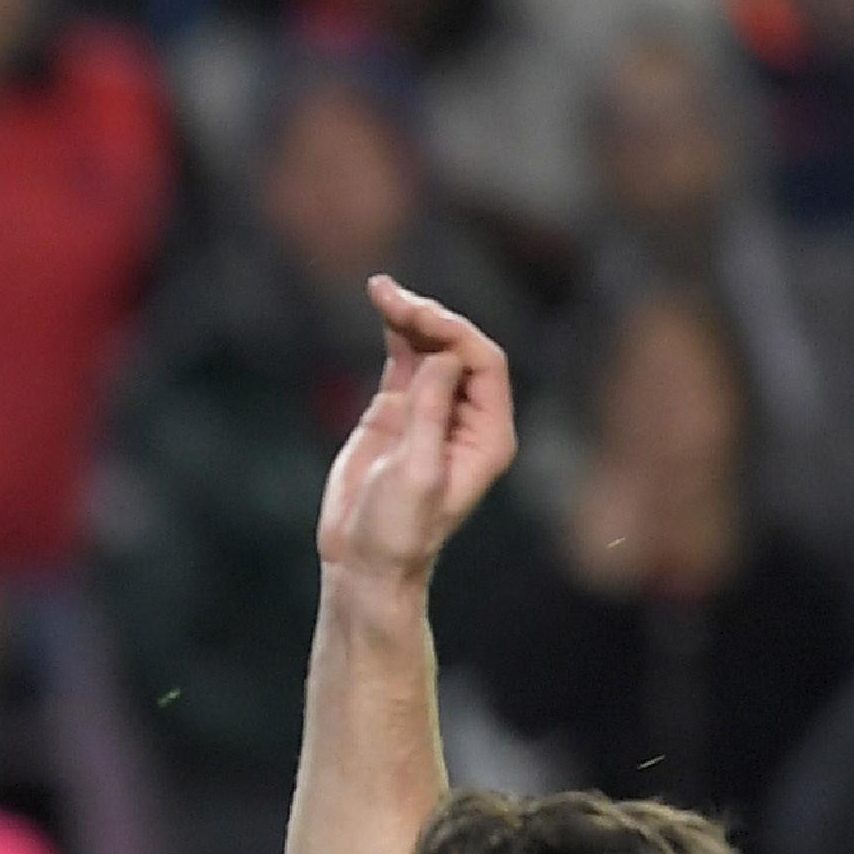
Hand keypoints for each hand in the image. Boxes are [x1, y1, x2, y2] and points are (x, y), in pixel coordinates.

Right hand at [316, 275, 518, 590]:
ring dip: (409, 318)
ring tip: (380, 290)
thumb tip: (444, 358)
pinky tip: (381, 308)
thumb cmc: (396, 531)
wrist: (364, 563)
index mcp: (488, 434)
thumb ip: (430, 415)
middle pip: (460, 348)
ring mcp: (432, 412)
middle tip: (390, 296)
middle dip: (429, 318)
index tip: (414, 319)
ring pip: (431, 349)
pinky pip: (405, 361)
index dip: (454, 334)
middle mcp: (468, 417)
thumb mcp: (417, 475)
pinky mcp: (399, 414)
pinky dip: (394, 334)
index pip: (484, 364)